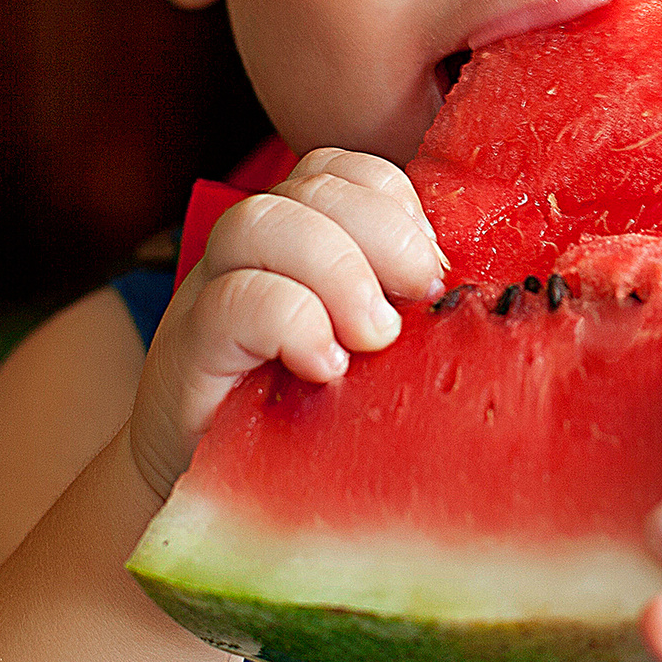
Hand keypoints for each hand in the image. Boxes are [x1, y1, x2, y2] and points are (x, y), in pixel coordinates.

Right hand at [128, 148, 447, 499]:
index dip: (394, 202)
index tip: (432, 270)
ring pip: (261, 222)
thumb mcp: (373, 356)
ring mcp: (212, 292)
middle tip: (419, 298)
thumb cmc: (311, 422)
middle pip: (311, 187)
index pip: (346, 171)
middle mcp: (256, 251)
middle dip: (381, 232)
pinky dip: (291, 322)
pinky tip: (326, 366)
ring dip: (337, 270)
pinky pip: (233, 301)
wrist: (219, 490)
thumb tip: (472, 292)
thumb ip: (406, 311)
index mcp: (305, 237)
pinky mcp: (188, 348)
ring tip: (374, 336)